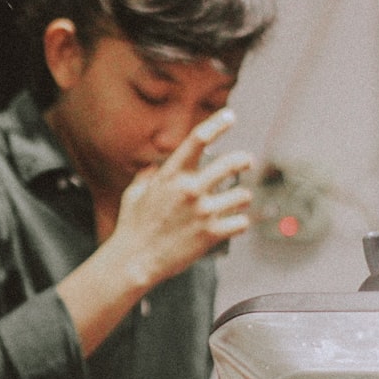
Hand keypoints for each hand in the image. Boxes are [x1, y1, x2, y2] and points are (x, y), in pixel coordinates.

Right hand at [108, 108, 252, 286]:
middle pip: (231, 163)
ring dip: (240, 198)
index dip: (217, 124)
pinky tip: (231, 225)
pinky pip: (241, 222)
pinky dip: (238, 223)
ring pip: (242, 195)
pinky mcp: (211, 234)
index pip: (197, 140)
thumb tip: (153, 167)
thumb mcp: (134, 195)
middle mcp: (190, 189)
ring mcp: (203, 212)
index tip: (230, 116)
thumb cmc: (132, 227)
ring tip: (234, 202)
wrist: (134, 261)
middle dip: (243, 160)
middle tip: (247, 161)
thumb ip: (147, 177)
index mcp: (170, 176)